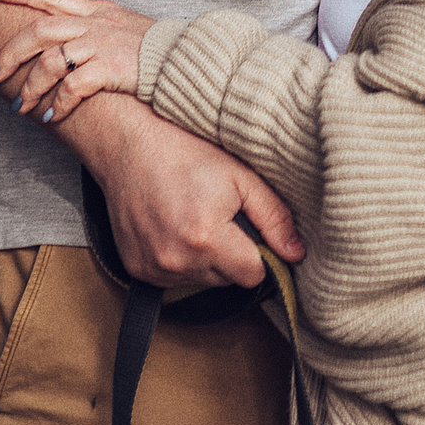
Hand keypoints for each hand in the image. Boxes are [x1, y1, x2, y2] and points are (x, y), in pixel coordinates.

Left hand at [0, 0, 151, 124]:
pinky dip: (58, 103)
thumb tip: (68, 39)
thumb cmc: (157, 50)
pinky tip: (52, 116)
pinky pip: (72, 86)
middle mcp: (96, 23)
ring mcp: (102, 44)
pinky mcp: (111, 68)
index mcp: (97, 10)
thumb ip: (97, 26)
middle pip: (40, 29)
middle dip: (10, 52)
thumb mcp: (124, 26)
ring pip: (50, 60)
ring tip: (22, 107)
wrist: (188, 62)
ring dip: (31, 87)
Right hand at [49, 91, 304, 285]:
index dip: (260, 254)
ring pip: (201, 280)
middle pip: (227, 279)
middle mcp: (176, 261)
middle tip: (220, 214)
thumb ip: (274, 217)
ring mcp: (152, 268)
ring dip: (205, 258)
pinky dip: (180, 259)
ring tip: (195, 217)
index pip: (253, 275)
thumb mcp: (240, 175)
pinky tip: (174, 227)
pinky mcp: (136, 269)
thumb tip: (297, 254)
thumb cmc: (185, 151)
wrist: (127, 144)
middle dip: (232, 254)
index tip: (252, 230)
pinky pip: (173, 277)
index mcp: (206, 239)